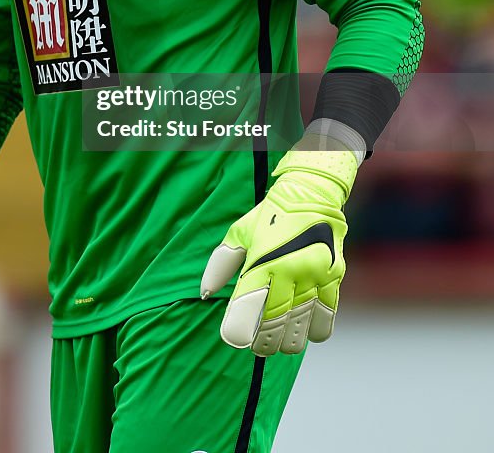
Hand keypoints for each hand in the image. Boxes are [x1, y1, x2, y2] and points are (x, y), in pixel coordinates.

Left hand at [201, 148, 357, 356]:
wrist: (312, 193)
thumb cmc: (270, 215)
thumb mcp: (240, 233)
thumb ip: (220, 264)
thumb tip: (205, 292)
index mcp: (262, 260)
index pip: (247, 307)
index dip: (238, 330)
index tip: (234, 338)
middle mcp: (289, 270)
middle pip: (274, 323)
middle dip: (263, 342)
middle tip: (257, 346)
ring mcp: (315, 275)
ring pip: (301, 325)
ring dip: (288, 341)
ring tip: (279, 341)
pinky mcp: (334, 277)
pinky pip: (326, 317)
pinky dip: (315, 331)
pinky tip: (306, 332)